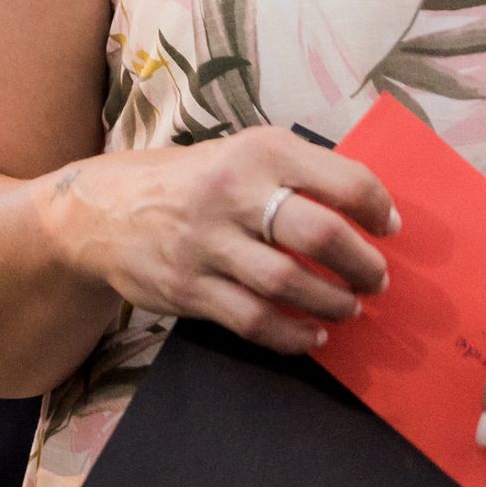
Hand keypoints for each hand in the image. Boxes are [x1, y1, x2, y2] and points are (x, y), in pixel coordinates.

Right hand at [38, 124, 396, 354]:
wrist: (97, 211)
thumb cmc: (185, 182)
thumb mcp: (234, 154)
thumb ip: (291, 175)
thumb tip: (366, 211)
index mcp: (253, 151)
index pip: (342, 179)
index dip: (378, 209)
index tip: (388, 228)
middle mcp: (228, 191)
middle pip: (319, 234)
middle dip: (363, 266)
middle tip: (376, 279)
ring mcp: (204, 242)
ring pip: (288, 283)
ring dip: (334, 303)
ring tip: (347, 306)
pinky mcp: (186, 286)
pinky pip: (255, 320)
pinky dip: (294, 335)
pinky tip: (311, 333)